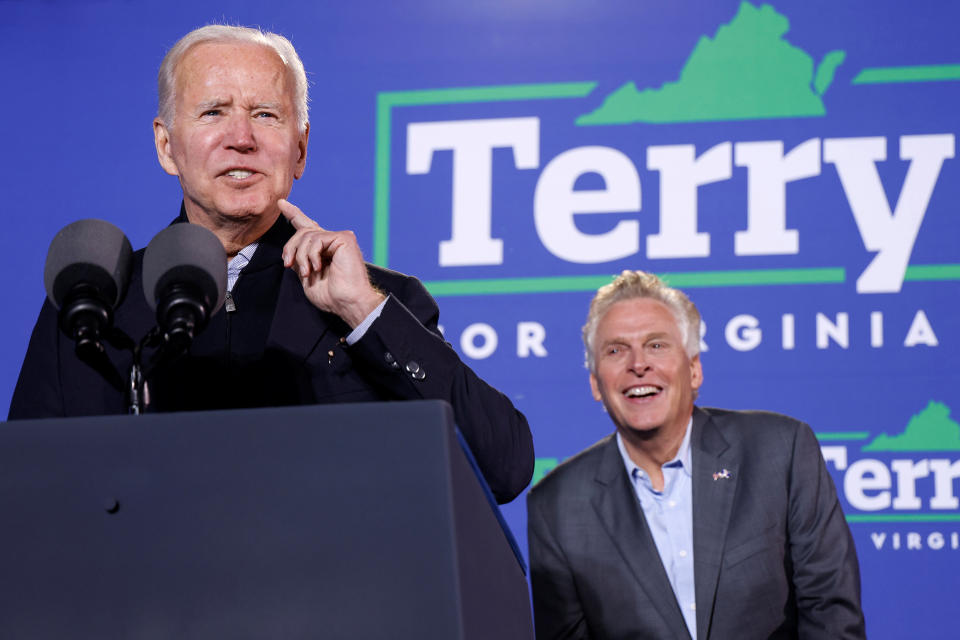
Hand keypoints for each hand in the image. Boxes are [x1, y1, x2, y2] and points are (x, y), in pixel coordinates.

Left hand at [279, 199, 384, 326]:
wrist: (347, 301)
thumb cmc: (332, 295)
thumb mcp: (306, 276)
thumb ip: (299, 259)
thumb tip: (289, 249)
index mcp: (324, 249)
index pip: (307, 227)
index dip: (294, 214)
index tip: (282, 204)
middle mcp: (332, 241)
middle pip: (302, 231)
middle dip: (290, 247)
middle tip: (287, 264)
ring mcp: (339, 238)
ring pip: (307, 235)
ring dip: (300, 256)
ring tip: (307, 272)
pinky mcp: (344, 238)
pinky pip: (317, 239)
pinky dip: (312, 254)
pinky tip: (318, 267)